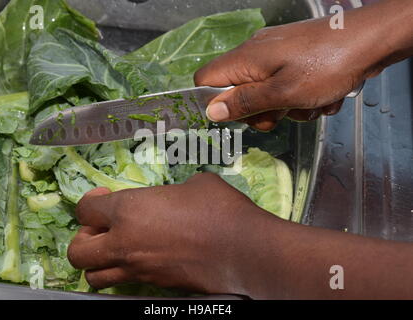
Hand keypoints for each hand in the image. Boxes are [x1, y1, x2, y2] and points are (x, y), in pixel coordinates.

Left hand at [67, 173, 272, 294]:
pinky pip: (125, 283)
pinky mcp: (155, 286)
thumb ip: (170, 192)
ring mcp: (139, 269)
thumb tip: (173, 197)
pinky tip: (143, 258)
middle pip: (78, 252)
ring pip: (95, 278)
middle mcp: (125, 243)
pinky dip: (124, 272)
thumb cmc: (218, 208)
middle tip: (101, 229)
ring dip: (98, 262)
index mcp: (129, 210)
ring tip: (115, 249)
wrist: (244, 249)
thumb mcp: (194, 184)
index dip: (90, 202)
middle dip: (82, 239)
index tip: (104, 197)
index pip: (84, 210)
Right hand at [194, 2, 405, 130]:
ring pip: (265, 95)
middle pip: (237, 93)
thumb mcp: (283, 93)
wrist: (370, 41)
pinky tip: (321, 96)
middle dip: (259, 111)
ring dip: (285, 108)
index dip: (214, 102)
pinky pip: (285, 87)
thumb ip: (245, 103)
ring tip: (308, 104)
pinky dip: (301, 97)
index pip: (205, 81)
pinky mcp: (294, 60)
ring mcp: (276, 57)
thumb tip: (210, 111)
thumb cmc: (326, 66)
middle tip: (280, 113)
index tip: (237, 117)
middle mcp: (255, 55)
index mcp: (244, 59)